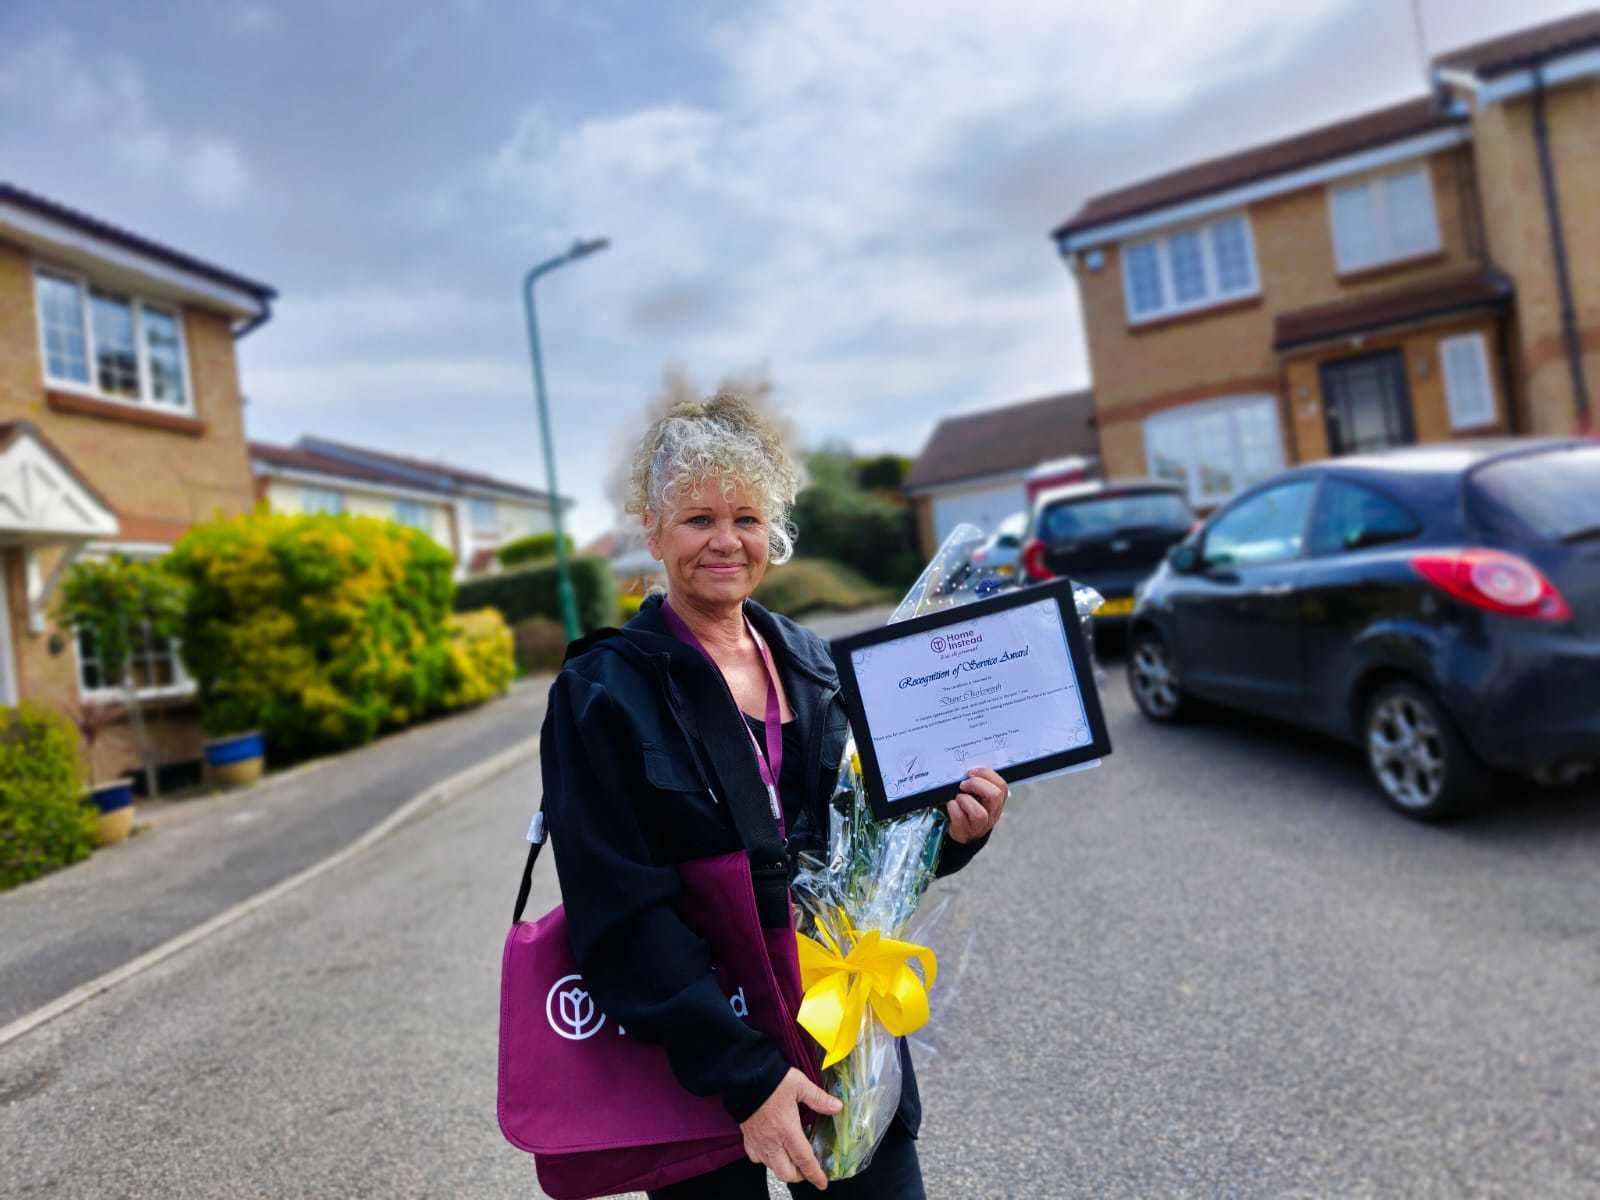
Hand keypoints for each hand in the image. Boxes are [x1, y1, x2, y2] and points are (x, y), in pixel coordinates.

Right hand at [739, 1068, 840, 1188]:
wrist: (744, 1076)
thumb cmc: (772, 1080)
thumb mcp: (800, 1085)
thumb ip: (818, 1098)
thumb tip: (837, 1107)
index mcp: (788, 1130)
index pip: (804, 1160)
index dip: (814, 1174)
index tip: (822, 1183)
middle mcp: (772, 1141)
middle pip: (786, 1173)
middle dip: (799, 1176)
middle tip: (807, 1169)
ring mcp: (758, 1141)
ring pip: (771, 1168)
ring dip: (783, 1168)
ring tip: (791, 1160)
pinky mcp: (747, 1137)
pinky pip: (756, 1158)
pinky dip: (765, 1160)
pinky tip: (771, 1150)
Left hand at [947, 766, 1006, 842]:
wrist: (964, 833)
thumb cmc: (970, 808)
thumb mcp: (979, 796)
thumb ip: (978, 784)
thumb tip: (966, 770)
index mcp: (997, 802)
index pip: (1002, 786)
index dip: (986, 775)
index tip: (971, 772)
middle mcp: (992, 814)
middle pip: (995, 796)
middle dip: (976, 784)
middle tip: (963, 784)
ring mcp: (980, 825)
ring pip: (979, 813)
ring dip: (965, 799)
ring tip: (959, 798)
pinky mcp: (965, 831)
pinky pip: (959, 817)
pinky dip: (953, 807)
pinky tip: (952, 805)